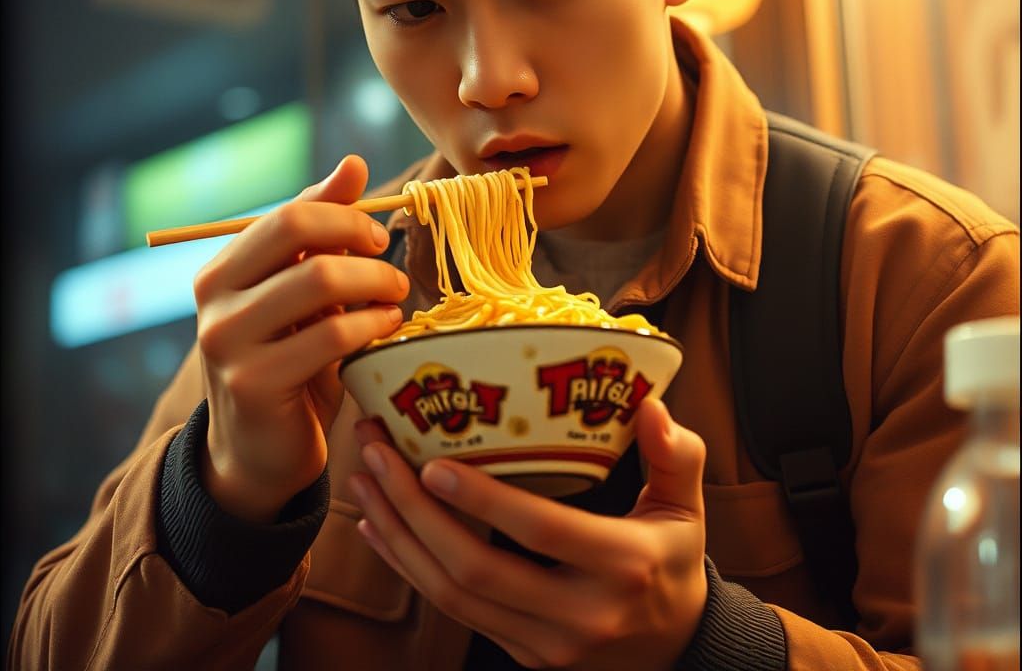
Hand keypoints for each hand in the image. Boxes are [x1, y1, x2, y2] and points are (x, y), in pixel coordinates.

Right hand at [194, 154, 409, 522]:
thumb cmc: (289, 360)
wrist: (259, 452)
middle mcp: (213, 299)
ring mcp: (228, 341)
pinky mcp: (254, 383)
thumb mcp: (301, 293)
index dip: (345, 216)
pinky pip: (332, 334)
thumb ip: (322, 231)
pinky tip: (386, 328)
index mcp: (223, 269)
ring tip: (397, 298)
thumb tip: (354, 162)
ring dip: (375, 283)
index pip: (289, 213)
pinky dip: (373, 324)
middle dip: (360, 239)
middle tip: (392, 266)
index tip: (379, 237)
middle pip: (298, 231)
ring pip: (320, 279)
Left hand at [349, 398, 707, 668]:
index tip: (430, 460)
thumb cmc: (675, 562)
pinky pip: (452, 612)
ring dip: (398, 538)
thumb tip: (651, 404)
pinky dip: (408, 569)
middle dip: (413, 510)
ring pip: (451, 596)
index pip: (540, 530)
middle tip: (376, 453)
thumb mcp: (688, 507)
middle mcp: (577, 614)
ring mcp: (543, 644)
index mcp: (621, 565)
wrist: (678, 650)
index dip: (481, 500)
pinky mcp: (520, 655)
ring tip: (363, 483)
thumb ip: (678, 455)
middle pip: (475, 569)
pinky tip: (378, 530)